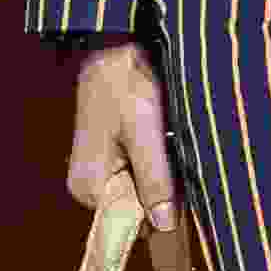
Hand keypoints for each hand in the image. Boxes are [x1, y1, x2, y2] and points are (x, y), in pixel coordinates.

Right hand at [68, 40, 183, 232]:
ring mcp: (98, 171)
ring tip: (166, 138)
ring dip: (162, 172)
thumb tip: (164, 225)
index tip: (181, 188)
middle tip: (172, 149)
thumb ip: (154, 179)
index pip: (133, 223)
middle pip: (138, 207)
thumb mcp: (144, 130)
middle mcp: (88, 185)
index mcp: (90, 186)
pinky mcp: (109, 156)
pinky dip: (156, 161)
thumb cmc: (122, 82)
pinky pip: (139, 172)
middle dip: (163, 188)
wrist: (111, 45)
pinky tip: (162, 136)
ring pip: (142, 189)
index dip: (162, 211)